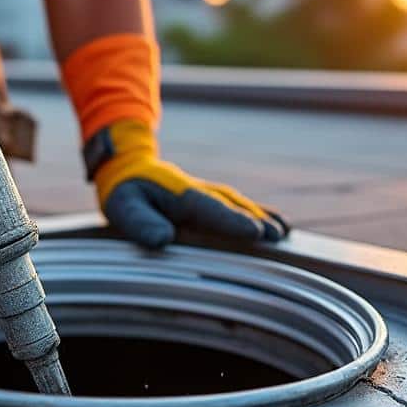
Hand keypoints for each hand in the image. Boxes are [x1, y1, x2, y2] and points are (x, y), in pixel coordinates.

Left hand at [89, 121, 287, 248]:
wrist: (129, 166)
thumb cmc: (126, 193)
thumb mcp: (123, 207)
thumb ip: (142, 223)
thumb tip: (163, 239)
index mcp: (179, 194)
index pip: (210, 209)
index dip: (232, 221)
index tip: (255, 232)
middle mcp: (198, 192)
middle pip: (231, 206)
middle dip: (255, 220)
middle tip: (277, 235)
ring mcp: (207, 194)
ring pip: (238, 204)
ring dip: (261, 216)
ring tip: (282, 232)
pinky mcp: (210, 199)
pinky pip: (237, 205)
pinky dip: (258, 213)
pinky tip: (276, 224)